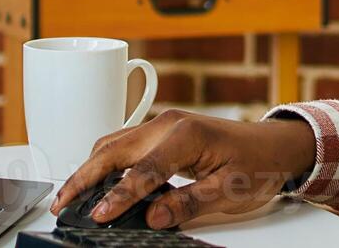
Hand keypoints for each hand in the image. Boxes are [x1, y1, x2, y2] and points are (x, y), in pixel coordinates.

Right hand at [49, 110, 315, 228]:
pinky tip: (96, 181)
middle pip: (114, 149)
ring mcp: (163, 124)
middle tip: (63, 205)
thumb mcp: (230, 190)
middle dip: (84, 177)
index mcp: (188, 134)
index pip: (143, 170)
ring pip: (113, 143)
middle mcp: (169, 123)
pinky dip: (104, 162)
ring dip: (90, 168)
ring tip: (71, 196)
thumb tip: (154, 215)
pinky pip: (124, 144)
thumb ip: (190, 202)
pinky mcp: (161, 131)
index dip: (118, 196)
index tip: (98, 215)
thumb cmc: (257, 163)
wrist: (275, 145)